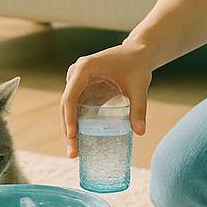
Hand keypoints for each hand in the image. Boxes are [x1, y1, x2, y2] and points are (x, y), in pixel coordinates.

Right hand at [60, 44, 152, 158]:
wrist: (137, 53)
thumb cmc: (137, 65)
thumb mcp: (139, 86)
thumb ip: (139, 108)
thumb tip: (140, 132)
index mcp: (85, 68)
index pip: (70, 95)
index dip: (69, 117)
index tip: (72, 136)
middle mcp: (77, 74)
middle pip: (66, 105)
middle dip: (68, 130)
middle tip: (73, 153)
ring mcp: (79, 82)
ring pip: (69, 109)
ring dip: (70, 130)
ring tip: (75, 153)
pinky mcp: (85, 89)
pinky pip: (77, 109)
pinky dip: (77, 125)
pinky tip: (80, 142)